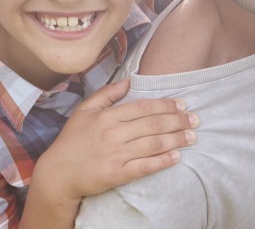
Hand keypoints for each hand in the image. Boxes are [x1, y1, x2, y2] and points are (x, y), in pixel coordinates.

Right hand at [33, 80, 197, 202]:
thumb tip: (128, 80)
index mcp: (107, 116)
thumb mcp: (84, 111)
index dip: (165, 105)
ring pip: (153, 144)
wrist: (58, 173)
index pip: (143, 107)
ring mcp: (116, 154)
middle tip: (195, 119)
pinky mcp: (118, 173)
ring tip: (192, 136)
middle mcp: (114, 133)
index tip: (182, 105)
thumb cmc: (71, 141)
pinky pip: (145, 166)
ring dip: (176, 139)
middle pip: (153, 124)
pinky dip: (163, 161)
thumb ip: (106, 94)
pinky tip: (176, 156)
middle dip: (178, 121)